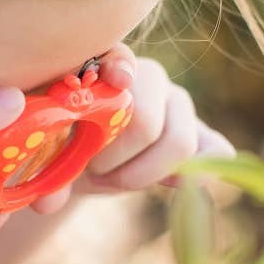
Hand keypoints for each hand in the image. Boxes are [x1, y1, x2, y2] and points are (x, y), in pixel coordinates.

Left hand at [29, 44, 236, 214]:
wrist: (82, 160)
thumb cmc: (59, 148)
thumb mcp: (48, 153)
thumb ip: (47, 169)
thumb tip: (48, 202)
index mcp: (106, 65)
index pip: (120, 61)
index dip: (118, 71)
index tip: (110, 91)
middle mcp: (147, 76)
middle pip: (145, 120)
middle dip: (115, 160)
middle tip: (93, 171)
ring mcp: (178, 103)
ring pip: (179, 143)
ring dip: (141, 175)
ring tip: (114, 179)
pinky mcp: (200, 133)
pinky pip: (216, 152)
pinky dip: (198, 174)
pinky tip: (172, 185)